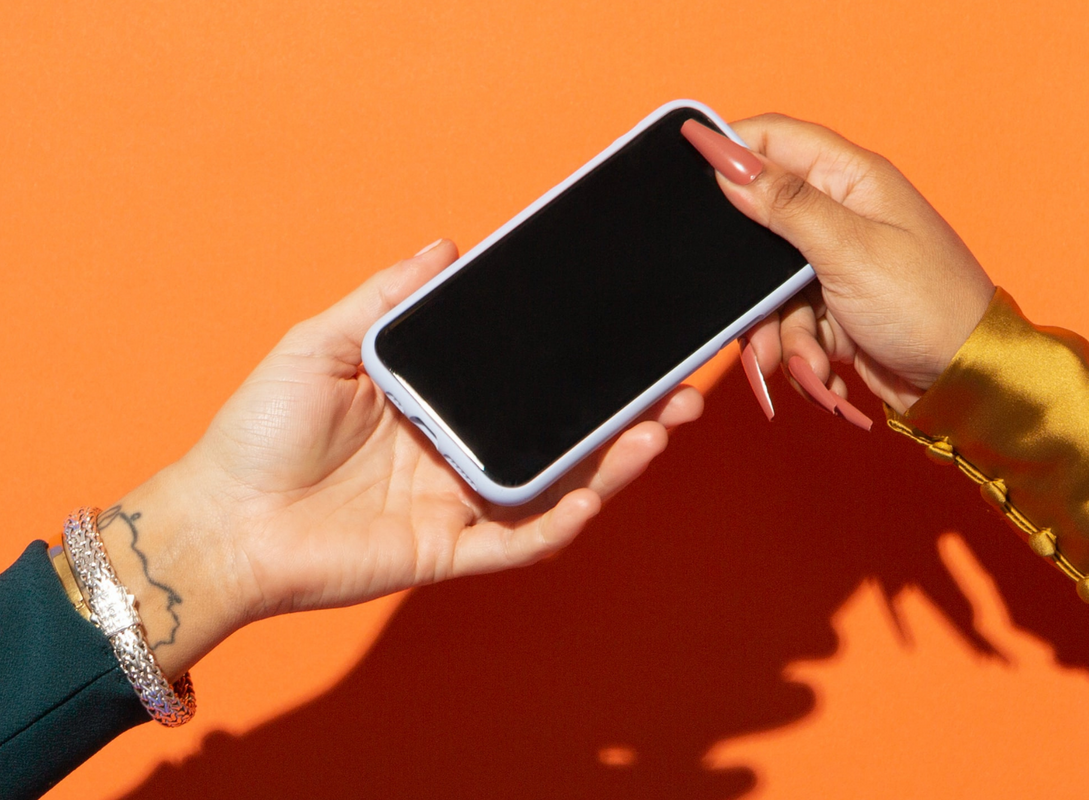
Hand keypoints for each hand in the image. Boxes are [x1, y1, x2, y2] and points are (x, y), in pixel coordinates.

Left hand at [102, 240, 702, 677]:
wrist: (219, 521)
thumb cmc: (261, 431)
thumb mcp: (322, 344)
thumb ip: (386, 300)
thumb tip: (447, 248)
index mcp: (440, 403)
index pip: (529, 381)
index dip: (582, 364)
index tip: (630, 335)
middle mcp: (462, 452)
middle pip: (562, 435)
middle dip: (626, 414)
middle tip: (679, 389)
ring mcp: (461, 504)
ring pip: (558, 487)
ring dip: (615, 463)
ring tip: (660, 429)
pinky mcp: (450, 552)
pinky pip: (520, 542)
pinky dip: (562, 523)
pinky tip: (597, 494)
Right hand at [708, 114, 994, 413]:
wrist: (964, 383)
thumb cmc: (928, 308)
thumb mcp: (849, 250)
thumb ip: (785, 204)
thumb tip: (727, 161)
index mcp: (851, 179)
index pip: (774, 140)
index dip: (728, 152)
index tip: (689, 182)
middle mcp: (840, 213)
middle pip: (759, 224)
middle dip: (752, 281)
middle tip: (752, 312)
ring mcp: (834, 262)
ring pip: (767, 286)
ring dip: (778, 330)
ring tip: (804, 361)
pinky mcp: (831, 305)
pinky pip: (786, 321)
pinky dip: (797, 351)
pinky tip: (821, 370)